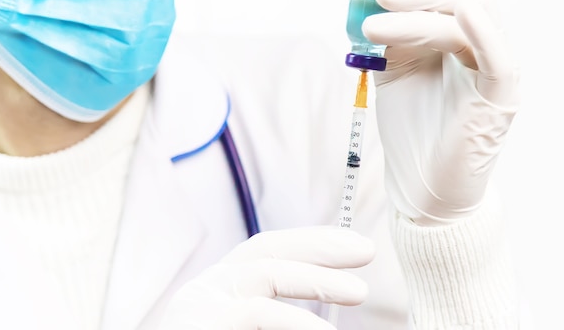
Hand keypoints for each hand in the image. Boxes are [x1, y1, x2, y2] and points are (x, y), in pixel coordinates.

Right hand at [158, 227, 374, 328]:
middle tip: (366, 251)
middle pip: (266, 252)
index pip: (267, 250)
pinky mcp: (197, 326)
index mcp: (221, 289)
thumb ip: (280, 314)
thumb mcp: (250, 328)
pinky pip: (255, 315)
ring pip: (264, 277)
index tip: (351, 245)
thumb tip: (337, 301)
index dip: (311, 242)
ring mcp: (198, 307)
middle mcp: (206, 290)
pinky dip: (295, 321)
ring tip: (359, 292)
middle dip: (318, 246)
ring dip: (315, 280)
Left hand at [364, 0, 519, 225]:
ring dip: (424, 8)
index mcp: (455, 36)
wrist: (422, 187)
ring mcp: (492, 68)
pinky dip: (480, 30)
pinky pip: (497, 56)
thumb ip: (387, 34)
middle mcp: (478, 44)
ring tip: (376, 20)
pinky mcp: (499, 96)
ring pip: (472, 15)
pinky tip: (458, 12)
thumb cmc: (411, 129)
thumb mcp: (391, 70)